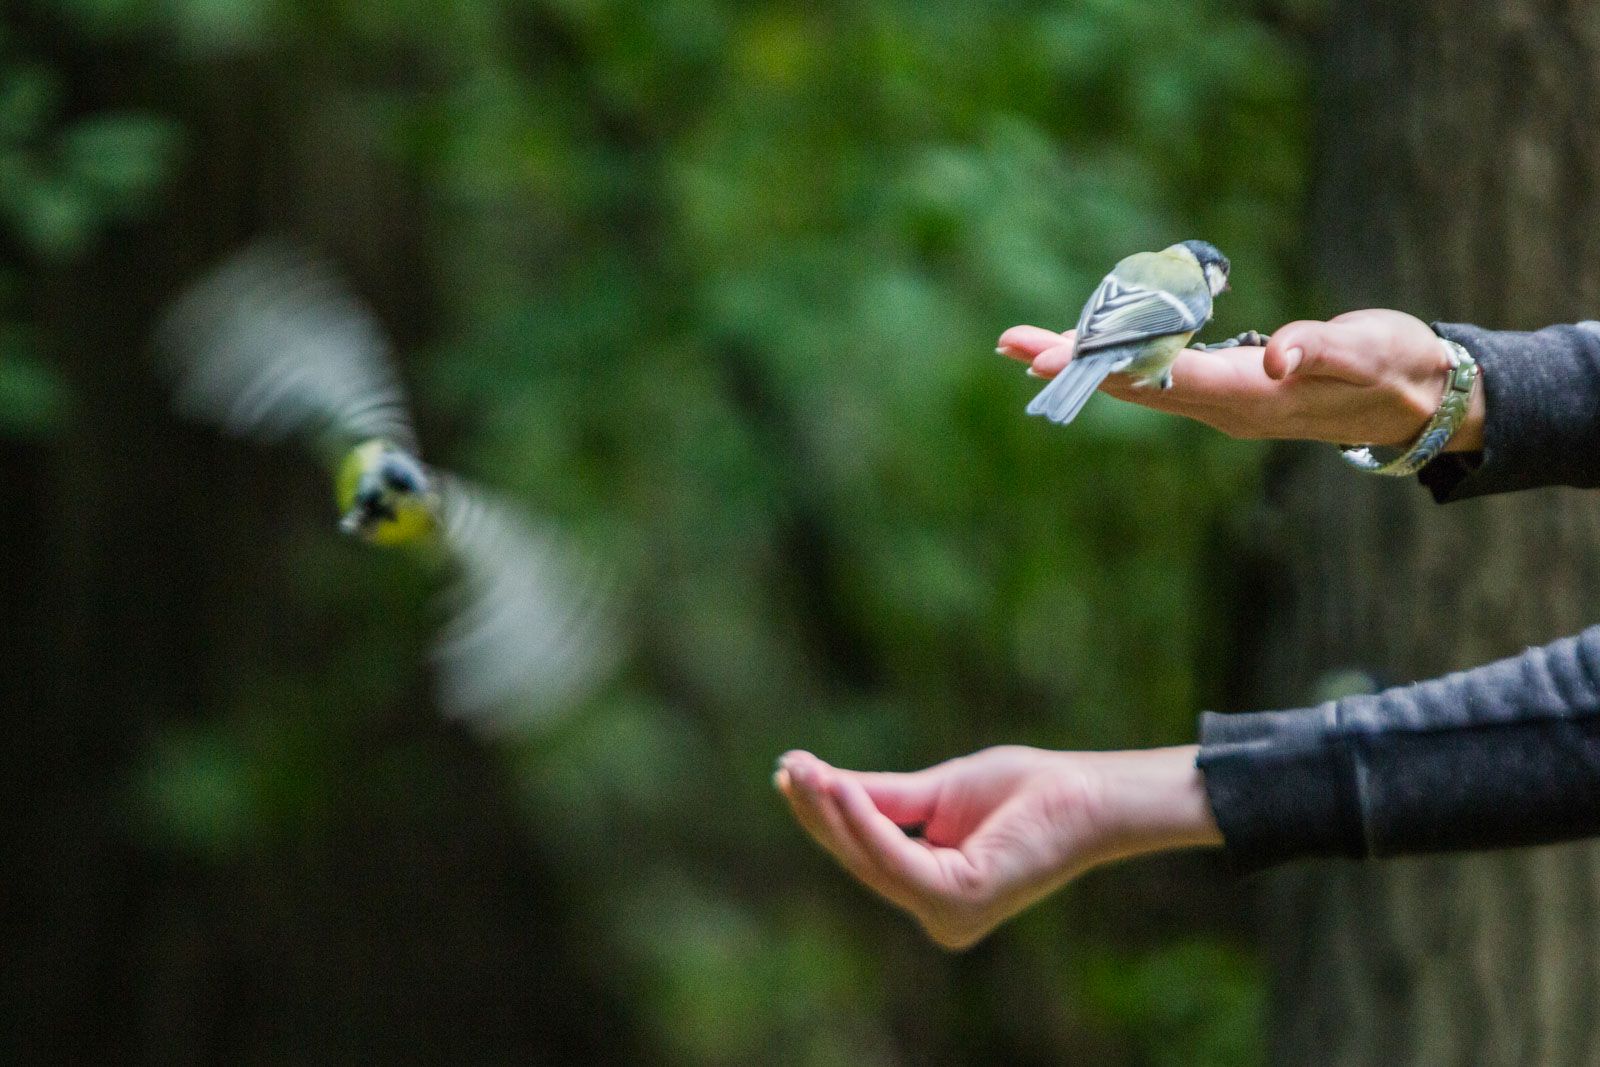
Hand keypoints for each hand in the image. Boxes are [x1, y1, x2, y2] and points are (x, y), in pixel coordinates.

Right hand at [774, 745, 1218, 949]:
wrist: (1088, 792)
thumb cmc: (1023, 791)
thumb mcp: (936, 791)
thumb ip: (882, 798)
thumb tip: (820, 782)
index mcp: (935, 893)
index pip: (867, 853)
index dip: (825, 814)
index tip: (787, 772)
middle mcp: (939, 915)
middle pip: (861, 858)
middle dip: (820, 811)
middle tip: (785, 768)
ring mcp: (949, 914)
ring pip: (872, 858)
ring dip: (833, 811)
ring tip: (800, 771)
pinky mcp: (959, 900)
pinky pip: (896, 857)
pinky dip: (864, 821)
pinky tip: (839, 786)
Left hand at [998, 309, 1484, 449]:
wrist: (1418, 400)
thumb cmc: (1397, 367)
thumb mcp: (1371, 353)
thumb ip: (1326, 349)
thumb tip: (1277, 353)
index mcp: (1251, 395)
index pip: (1161, 375)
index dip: (1104, 361)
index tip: (1052, 355)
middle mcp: (1226, 406)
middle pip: (1133, 384)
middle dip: (1072, 364)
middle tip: (1010, 344)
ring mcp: (1224, 403)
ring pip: (1139, 383)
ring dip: (1085, 364)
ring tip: (1026, 348)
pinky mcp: (1228, 391)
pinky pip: (1158, 376)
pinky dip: (1117, 360)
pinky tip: (1091, 349)